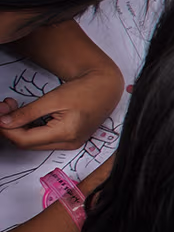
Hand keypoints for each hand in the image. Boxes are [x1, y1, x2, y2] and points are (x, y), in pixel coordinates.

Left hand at [0, 63, 122, 150]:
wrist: (107, 87)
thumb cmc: (86, 90)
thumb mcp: (53, 98)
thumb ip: (27, 113)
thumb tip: (4, 122)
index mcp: (66, 133)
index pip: (24, 140)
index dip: (6, 128)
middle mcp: (69, 143)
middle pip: (27, 143)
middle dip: (10, 128)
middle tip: (4, 108)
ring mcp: (70, 143)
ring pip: (33, 143)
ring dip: (19, 128)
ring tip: (14, 108)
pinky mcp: (70, 139)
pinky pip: (43, 139)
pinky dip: (30, 129)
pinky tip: (27, 116)